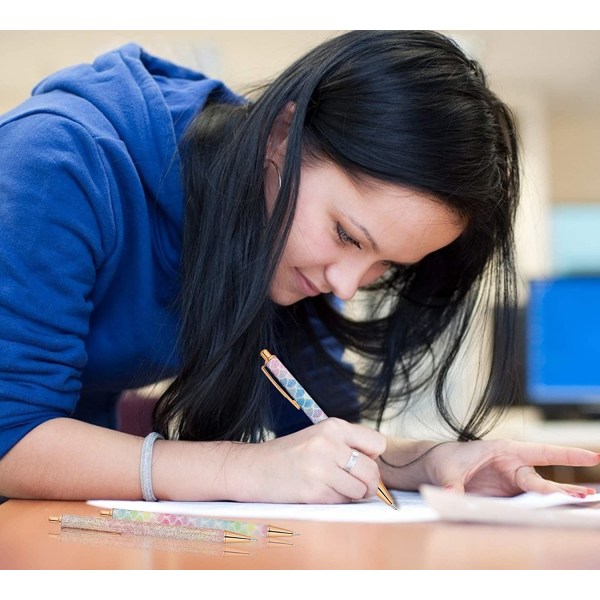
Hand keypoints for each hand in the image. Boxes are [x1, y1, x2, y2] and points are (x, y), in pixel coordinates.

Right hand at [224, 418, 385, 503]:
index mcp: (333, 426)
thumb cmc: (289, 455)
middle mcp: (329, 443)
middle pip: (373, 470)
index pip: (377, 443)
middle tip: (354, 485)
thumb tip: (378, 468)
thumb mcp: (318, 438)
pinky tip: (318, 493)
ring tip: (332, 487)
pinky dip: (335, 502)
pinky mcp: (314, 491)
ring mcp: (321, 467)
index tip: (359, 463)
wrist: (253, 468)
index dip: (373, 457)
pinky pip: (342, 502)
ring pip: (361, 490)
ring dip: (352, 495)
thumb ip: (347, 446)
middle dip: (368, 483)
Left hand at [423, 439, 599, 496]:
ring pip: (538, 494)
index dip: (567, 454)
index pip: (541, 452)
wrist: (435, 465)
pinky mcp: (506, 497)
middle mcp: (512, 466)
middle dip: (560, 491)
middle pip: (540, 481)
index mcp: (503, 451)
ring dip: (557, 501)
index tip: (592, 457)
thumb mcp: (447, 470)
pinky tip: (556, 516)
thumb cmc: (445, 459)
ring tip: (581, 504)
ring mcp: (511, 483)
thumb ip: (452, 485)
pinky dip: (540, 511)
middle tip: (581, 498)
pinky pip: (525, 505)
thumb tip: (452, 498)